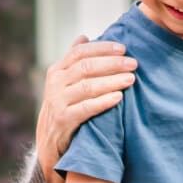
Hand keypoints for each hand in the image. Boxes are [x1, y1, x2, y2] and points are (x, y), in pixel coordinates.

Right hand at [36, 36, 136, 182]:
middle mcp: (55, 84)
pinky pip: (86, 108)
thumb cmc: (64, 109)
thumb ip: (73, 62)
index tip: (124, 48)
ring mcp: (57, 102)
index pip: (80, 52)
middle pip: (85, 67)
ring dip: (111, 81)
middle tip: (133, 64)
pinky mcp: (63, 121)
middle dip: (112, 63)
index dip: (102, 48)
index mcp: (57, 71)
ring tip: (131, 79)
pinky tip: (119, 97)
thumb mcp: (64, 84)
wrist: (49, 145)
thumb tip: (84, 37)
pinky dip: (103, 102)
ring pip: (87, 86)